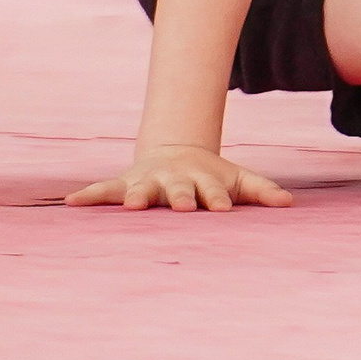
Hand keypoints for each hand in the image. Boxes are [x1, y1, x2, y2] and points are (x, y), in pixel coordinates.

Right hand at [67, 144, 293, 212]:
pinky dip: (88, 195)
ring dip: (135, 196)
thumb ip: (262, 190)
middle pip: (177, 191)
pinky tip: (70, 203)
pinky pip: (103, 190)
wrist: (178, 150)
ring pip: (140, 189)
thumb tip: (289, 203)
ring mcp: (147, 180)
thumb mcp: (238, 179)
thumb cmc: (210, 176)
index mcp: (201, 180)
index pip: (211, 192)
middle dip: (180, 198)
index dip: (216, 199)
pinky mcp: (125, 183)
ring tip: (130, 205)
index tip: (222, 209)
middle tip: (183, 207)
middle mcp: (173, 180)